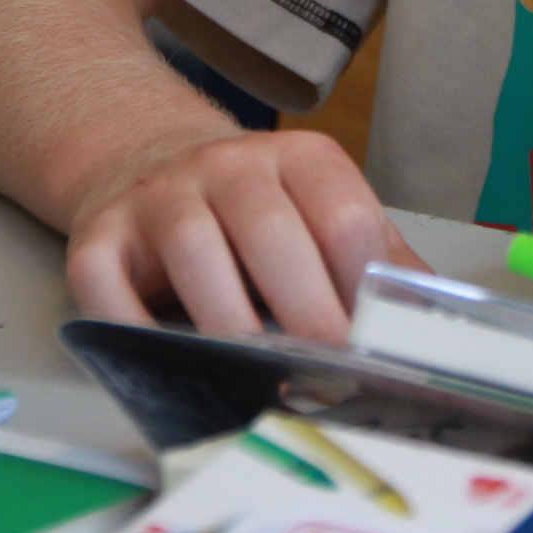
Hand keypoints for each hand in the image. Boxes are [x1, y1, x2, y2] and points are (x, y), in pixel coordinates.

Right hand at [61, 126, 417, 342]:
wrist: (147, 160)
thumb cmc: (251, 210)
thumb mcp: (320, 211)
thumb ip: (374, 256)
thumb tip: (433, 316)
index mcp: (296, 158)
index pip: (341, 213)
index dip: (361, 286)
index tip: (373, 344)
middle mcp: (226, 165)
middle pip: (271, 232)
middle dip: (306, 310)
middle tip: (328, 373)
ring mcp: (159, 196)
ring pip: (192, 248)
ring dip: (227, 320)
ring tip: (257, 373)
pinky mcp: (99, 233)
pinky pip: (104, 279)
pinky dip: (127, 324)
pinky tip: (165, 359)